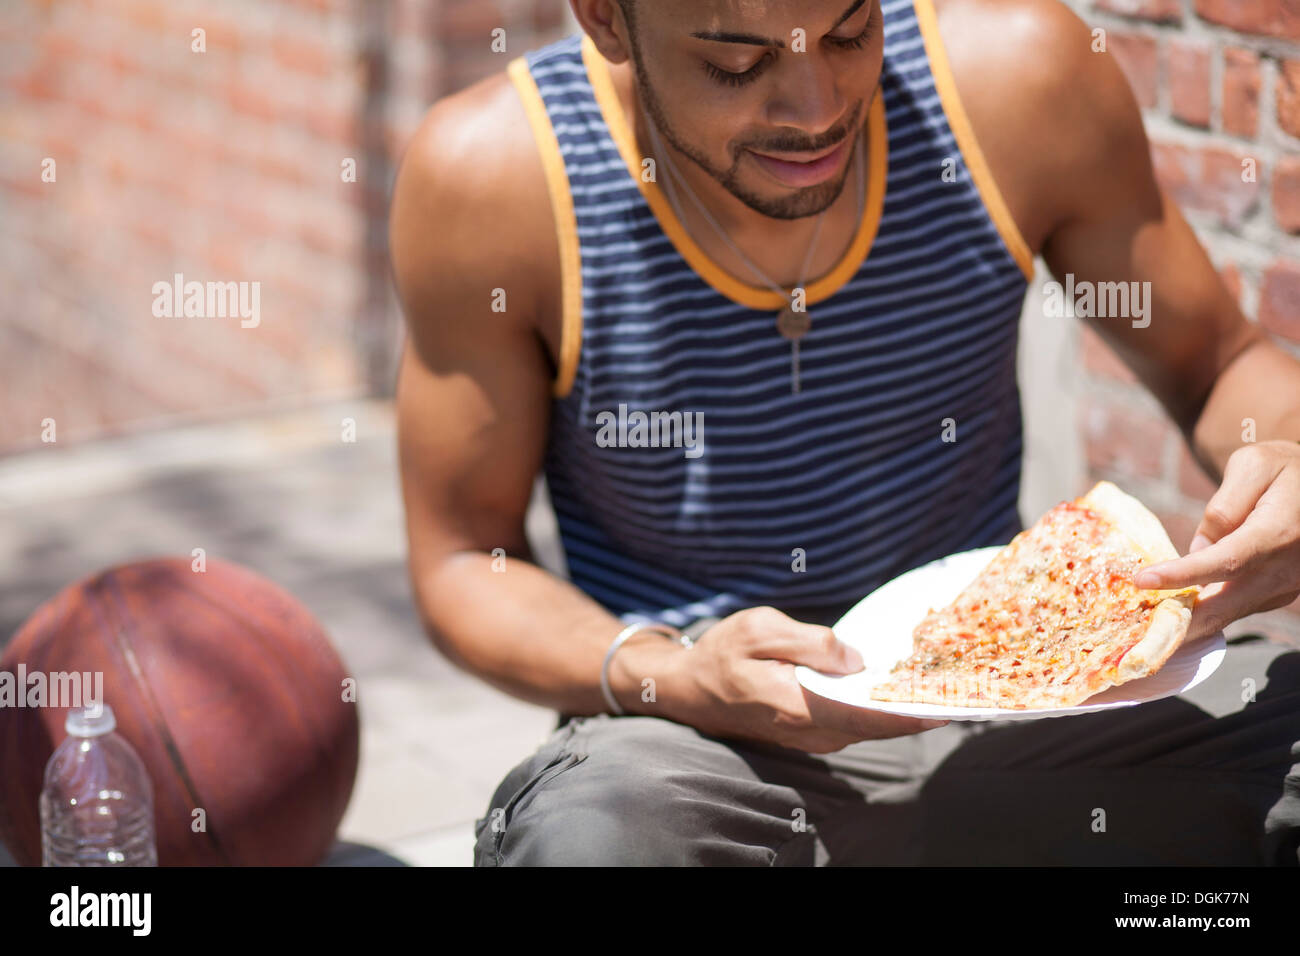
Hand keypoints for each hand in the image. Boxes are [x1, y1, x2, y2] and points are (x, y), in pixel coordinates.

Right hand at [661, 605, 947, 753]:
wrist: (691, 688)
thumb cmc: (723, 654)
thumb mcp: (760, 628)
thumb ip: (810, 642)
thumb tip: (856, 657)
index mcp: (798, 707)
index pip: (867, 717)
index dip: (911, 713)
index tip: (949, 704)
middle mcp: (811, 732)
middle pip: (877, 725)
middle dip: (916, 702)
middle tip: (957, 674)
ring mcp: (814, 737)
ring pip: (870, 724)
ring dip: (900, 702)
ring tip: (936, 672)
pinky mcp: (815, 732)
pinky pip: (857, 721)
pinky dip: (880, 703)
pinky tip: (899, 679)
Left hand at [1134, 440, 1299, 642]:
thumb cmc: (1281, 469)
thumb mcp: (1252, 467)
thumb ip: (1223, 508)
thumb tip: (1198, 550)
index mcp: (1278, 532)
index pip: (1226, 561)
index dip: (1182, 575)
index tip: (1143, 581)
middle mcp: (1286, 568)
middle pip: (1225, 605)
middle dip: (1180, 623)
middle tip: (1137, 631)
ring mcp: (1285, 586)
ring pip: (1229, 614)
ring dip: (1188, 623)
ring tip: (1145, 627)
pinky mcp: (1277, 594)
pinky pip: (1235, 609)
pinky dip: (1205, 615)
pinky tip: (1174, 614)